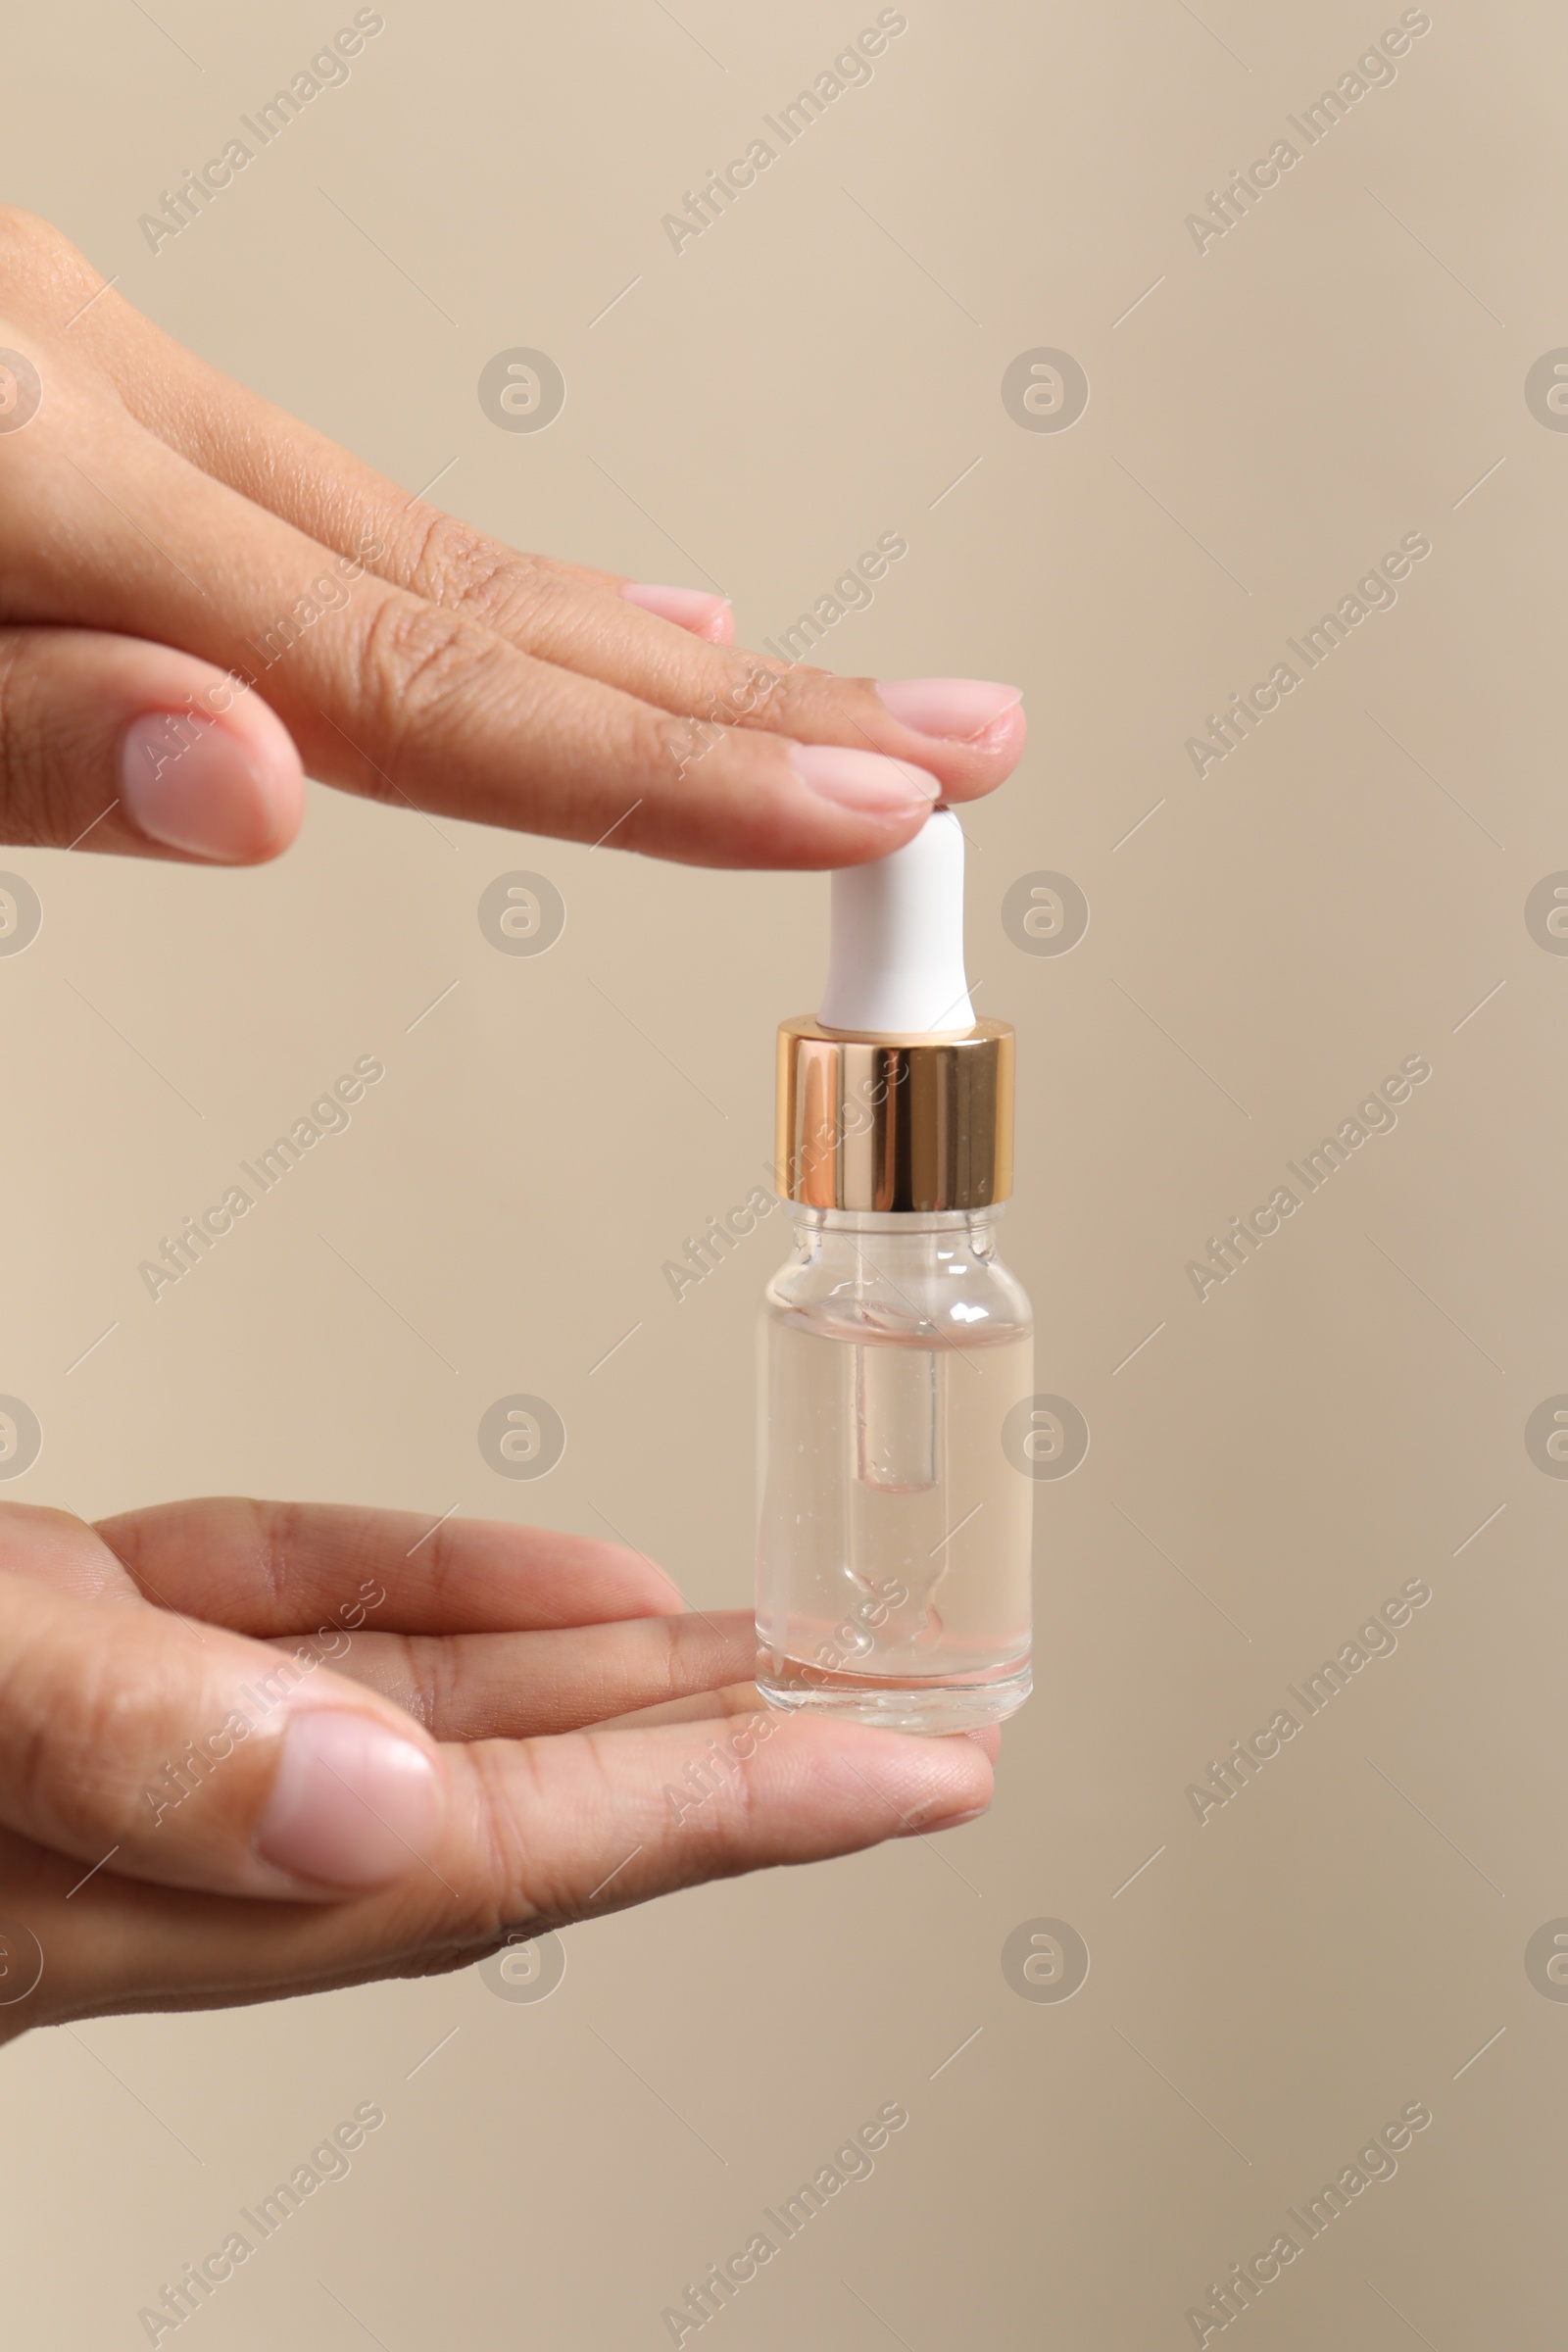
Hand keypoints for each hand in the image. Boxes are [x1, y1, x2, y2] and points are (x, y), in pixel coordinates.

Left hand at [0, 208, 1023, 872]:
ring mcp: (88, 364)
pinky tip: (576, 616)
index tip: (861, 808)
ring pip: (426, 538)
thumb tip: (254, 787)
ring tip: (813, 703)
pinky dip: (482, 584)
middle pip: (488, 591)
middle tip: (953, 745)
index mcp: (35, 470)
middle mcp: (98, 393)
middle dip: (743, 701)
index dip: (658, 767)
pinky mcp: (64, 373)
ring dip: (638, 646)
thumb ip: (20, 728)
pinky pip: (332, 502)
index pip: (424, 674)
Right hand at [0, 1498, 995, 2039]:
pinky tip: (558, 1583)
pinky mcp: (89, 1641)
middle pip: (509, 1809)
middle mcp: (157, 1835)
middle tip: (905, 1724)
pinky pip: (305, 1617)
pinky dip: (435, 1587)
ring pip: (426, 1711)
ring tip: (779, 1653)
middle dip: (724, 1763)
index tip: (915, 1779)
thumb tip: (362, 1800)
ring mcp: (128, 1738)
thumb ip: (123, 1741)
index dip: (734, 1814)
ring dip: (609, 1676)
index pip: (505, 1853)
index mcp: (127, 1885)